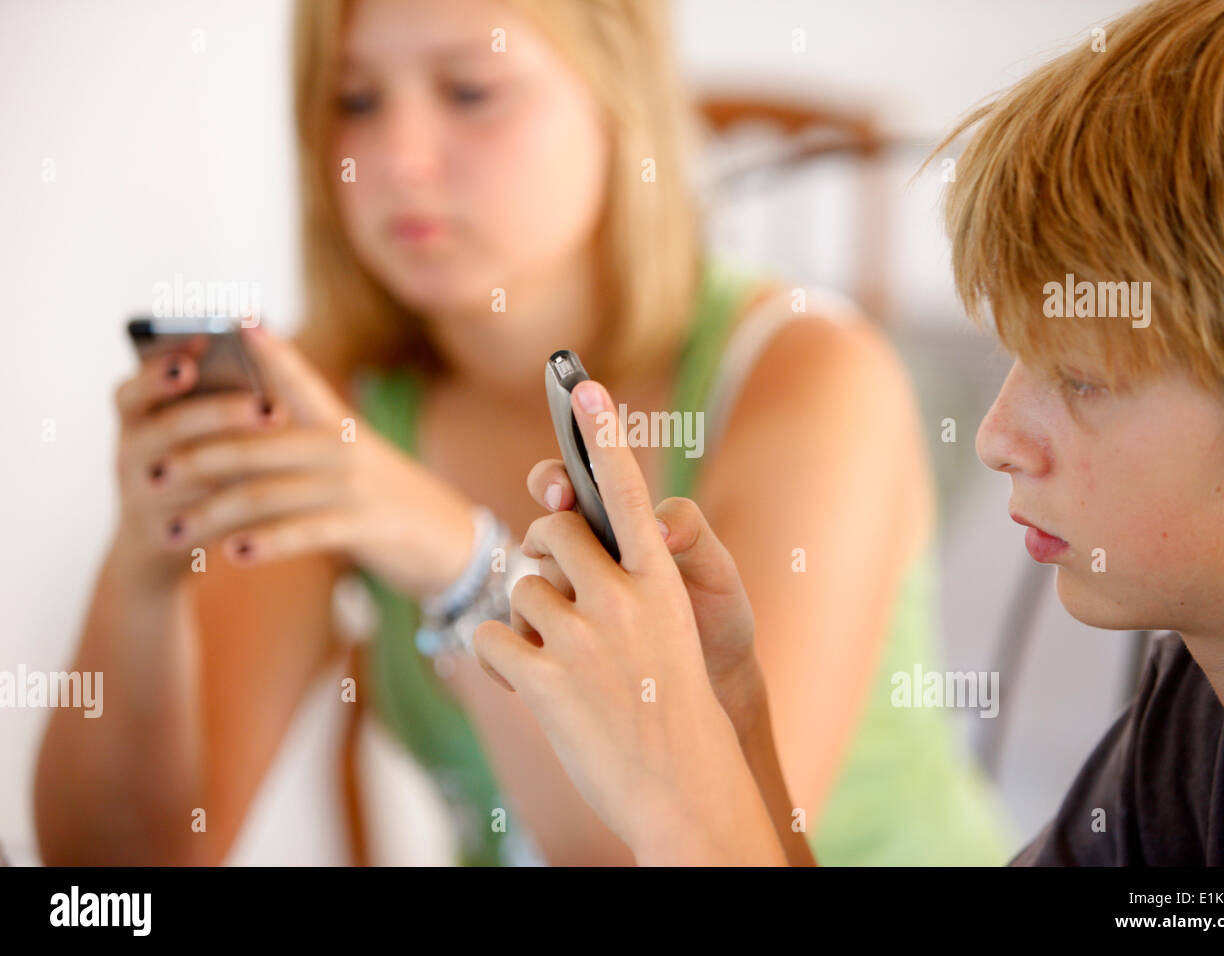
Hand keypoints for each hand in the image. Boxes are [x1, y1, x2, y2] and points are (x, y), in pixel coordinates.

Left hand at [113, 323, 476, 597]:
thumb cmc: (383, 497)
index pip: (297, 375)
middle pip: (257, 443)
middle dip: (196, 459)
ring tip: (172, 533)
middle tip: (148, 475)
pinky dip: (264, 543)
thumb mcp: (349, 457)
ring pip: (267, 493)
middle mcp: (343, 446)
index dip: (267, 347)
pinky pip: (302, 532)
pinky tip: (232, 555)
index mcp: (336, 421)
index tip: (234, 319)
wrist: (448, 539)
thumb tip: (225, 434)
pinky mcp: (362, 526)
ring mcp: (353, 486)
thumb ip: (297, 440)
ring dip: (212, 515)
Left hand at [472, 379, 784, 864]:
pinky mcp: (545, 680)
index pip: (629, 491)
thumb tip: (554, 538)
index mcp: (661, 578)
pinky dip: (499, 658)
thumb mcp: (667, 627)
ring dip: (527, 618)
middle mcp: (624, 596)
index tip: (583, 385)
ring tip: (562, 661)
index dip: (603, 435)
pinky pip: (490, 638)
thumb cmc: (672, 700)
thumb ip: (619, 577)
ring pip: (518, 586)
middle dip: (542, 548)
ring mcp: (583, 637)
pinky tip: (533, 685)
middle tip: (555, 582)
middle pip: (551, 528)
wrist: (685, 786)